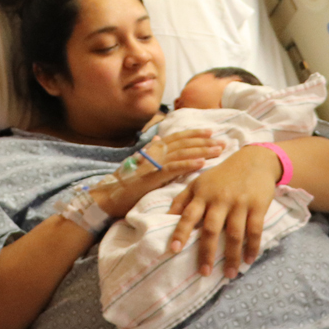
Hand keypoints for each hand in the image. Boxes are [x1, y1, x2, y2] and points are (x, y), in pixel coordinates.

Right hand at [90, 129, 221, 220]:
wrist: (107, 196)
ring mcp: (153, 163)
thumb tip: (158, 138)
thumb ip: (150, 151)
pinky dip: (188, 163)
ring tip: (218, 150)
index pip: (177, 138)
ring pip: (182, 153)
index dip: (194, 134)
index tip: (210, 132)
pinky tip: (201, 162)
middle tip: (222, 142)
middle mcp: (154, 152)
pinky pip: (173, 168)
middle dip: (204, 142)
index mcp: (152, 149)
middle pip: (183, 144)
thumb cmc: (122, 183)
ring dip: (201, 150)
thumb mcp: (137, 163)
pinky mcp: (152, 176)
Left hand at [165, 145, 278, 278]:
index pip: (188, 215)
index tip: (173, 249)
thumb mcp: (200, 182)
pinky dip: (252, 247)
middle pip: (211, 228)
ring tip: (229, 274)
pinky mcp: (257, 206)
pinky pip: (254, 230)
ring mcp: (239, 203)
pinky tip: (249, 261)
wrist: (254, 160)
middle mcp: (220, 199)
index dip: (180, 232)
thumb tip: (167, 217)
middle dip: (206, 252)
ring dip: (232, 256)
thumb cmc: (222, 176)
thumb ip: (183, 199)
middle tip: (203, 272)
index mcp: (202, 194)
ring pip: (234, 234)